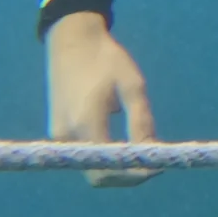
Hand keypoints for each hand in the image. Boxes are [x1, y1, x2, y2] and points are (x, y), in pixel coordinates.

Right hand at [45, 11, 159, 187]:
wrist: (72, 40)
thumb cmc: (106, 58)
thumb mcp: (133, 85)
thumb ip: (141, 121)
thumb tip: (153, 151)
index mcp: (86, 121)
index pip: (111, 167)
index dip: (136, 175)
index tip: (159, 167)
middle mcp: (67, 134)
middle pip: (98, 176)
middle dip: (127, 176)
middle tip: (152, 164)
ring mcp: (59, 134)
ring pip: (90, 168)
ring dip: (116, 168)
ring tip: (142, 153)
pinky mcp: (58, 130)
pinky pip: (84, 154)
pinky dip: (104, 157)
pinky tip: (123, 145)